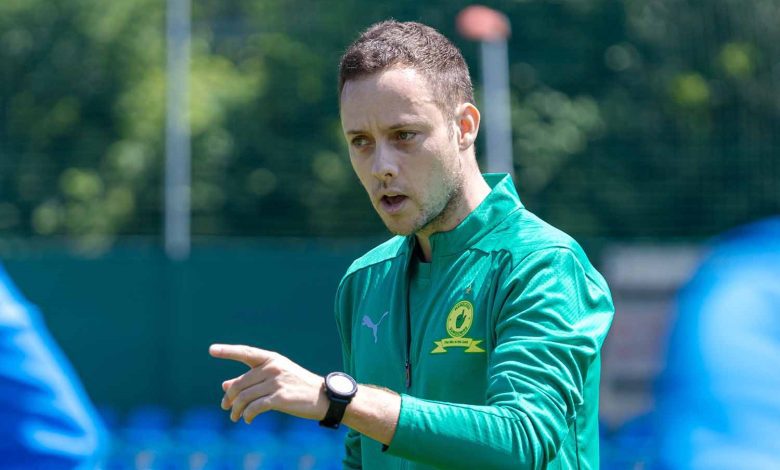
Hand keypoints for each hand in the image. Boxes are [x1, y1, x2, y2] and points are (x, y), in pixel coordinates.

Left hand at [209, 344, 328, 423]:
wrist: (323, 397)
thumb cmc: (297, 386)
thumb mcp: (275, 378)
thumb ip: (250, 380)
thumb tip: (224, 385)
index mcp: (272, 358)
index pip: (246, 352)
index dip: (228, 351)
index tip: (211, 350)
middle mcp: (273, 367)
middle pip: (240, 383)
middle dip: (229, 397)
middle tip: (225, 406)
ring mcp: (277, 382)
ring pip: (245, 397)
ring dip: (236, 409)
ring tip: (235, 417)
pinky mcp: (280, 398)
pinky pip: (255, 407)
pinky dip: (248, 415)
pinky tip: (248, 419)